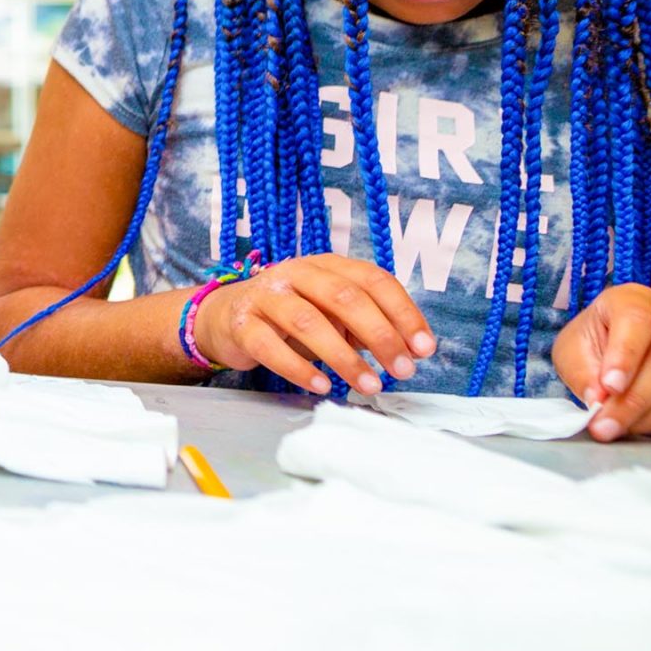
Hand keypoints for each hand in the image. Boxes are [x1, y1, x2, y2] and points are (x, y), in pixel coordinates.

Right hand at [187, 253, 434, 394]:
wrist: (225, 317)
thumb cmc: (291, 316)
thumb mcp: (333, 314)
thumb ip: (369, 326)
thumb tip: (413, 351)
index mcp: (327, 265)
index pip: (373, 280)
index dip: (403, 313)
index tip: (424, 348)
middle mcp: (296, 273)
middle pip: (343, 297)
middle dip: (380, 335)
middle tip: (402, 370)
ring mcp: (265, 296)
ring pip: (308, 322)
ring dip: (344, 357)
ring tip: (369, 385)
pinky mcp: (241, 323)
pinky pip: (270, 346)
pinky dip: (298, 368)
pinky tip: (322, 386)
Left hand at [553, 283, 650, 439]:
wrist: (619, 350)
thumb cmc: (595, 345)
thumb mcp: (573, 351)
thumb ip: (581, 371)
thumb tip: (598, 399)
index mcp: (633, 301)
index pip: (636, 320)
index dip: (625, 355)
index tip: (609, 386)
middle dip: (634, 400)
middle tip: (606, 426)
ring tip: (618, 428)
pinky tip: (644, 425)